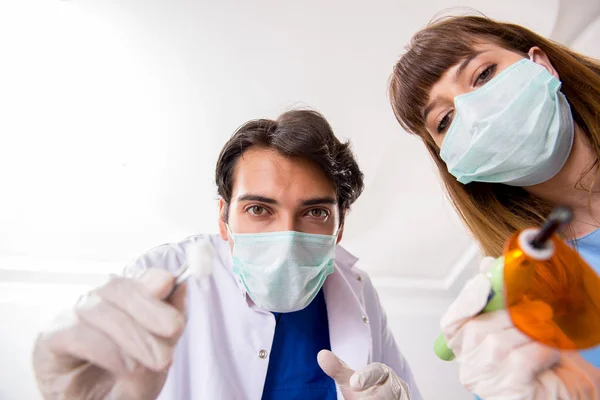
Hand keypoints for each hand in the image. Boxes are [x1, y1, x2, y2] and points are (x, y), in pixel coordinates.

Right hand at [32, 268, 187, 399]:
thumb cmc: (123, 384)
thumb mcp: (156, 356)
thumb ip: (166, 325)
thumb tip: (180, 286)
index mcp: (119, 299)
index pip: (135, 278)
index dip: (156, 284)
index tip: (175, 297)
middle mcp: (92, 301)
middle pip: (117, 287)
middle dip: (151, 308)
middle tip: (174, 329)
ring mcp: (68, 317)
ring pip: (99, 309)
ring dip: (134, 335)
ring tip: (158, 360)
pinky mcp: (50, 338)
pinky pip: (78, 334)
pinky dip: (108, 350)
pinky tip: (127, 366)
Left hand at [317, 350, 409, 398]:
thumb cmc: (366, 390)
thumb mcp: (350, 381)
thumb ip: (338, 370)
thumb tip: (321, 354)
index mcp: (383, 372)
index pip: (377, 372)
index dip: (365, 377)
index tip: (353, 384)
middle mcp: (396, 386)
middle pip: (388, 392)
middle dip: (375, 397)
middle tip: (360, 399)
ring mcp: (402, 398)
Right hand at [442, 257, 599, 399]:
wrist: (575, 390)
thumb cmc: (548, 362)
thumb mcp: (522, 323)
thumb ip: (501, 298)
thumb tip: (487, 265)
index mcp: (469, 349)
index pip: (451, 324)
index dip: (464, 302)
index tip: (481, 282)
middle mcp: (472, 367)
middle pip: (475, 329)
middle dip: (508, 314)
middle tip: (537, 310)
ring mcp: (488, 381)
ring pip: (498, 343)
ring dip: (530, 333)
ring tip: (547, 335)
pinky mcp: (509, 390)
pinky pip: (521, 358)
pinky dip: (542, 350)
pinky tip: (550, 355)